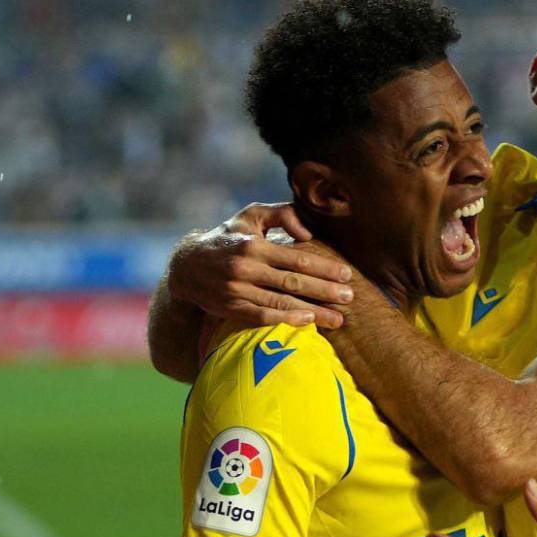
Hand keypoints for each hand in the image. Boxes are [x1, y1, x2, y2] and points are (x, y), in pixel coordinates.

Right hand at [168, 203, 353, 329]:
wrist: (186, 265)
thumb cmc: (227, 237)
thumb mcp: (251, 216)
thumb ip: (282, 214)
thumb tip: (308, 232)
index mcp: (254, 245)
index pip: (297, 258)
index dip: (324, 267)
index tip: (346, 274)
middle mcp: (246, 268)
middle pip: (293, 282)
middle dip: (325, 291)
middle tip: (350, 297)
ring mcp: (237, 291)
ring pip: (281, 303)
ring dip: (312, 312)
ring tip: (337, 319)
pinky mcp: (231, 309)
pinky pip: (262, 317)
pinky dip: (285, 320)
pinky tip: (306, 322)